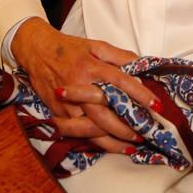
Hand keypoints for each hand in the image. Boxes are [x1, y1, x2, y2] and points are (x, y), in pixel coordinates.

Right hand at [10, 18, 159, 153]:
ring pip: (92, 128)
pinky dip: (97, 142)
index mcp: (90, 67)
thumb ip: (119, 56)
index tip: (156, 105)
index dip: (140, 94)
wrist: (37, 52)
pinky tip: (112, 146)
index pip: (120, 81)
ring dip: (114, 139)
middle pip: (105, 112)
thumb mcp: (95, 45)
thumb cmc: (69, 48)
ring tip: (132, 144)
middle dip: (127, 125)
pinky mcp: (59, 114)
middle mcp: (79, 87)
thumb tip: (141, 65)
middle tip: (146, 132)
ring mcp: (67, 103)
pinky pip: (79, 133)